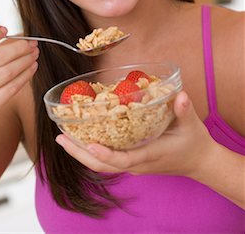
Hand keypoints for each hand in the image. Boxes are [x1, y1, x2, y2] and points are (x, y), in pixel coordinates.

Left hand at [55, 91, 213, 177]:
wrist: (200, 162)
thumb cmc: (194, 143)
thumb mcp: (191, 125)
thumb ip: (184, 109)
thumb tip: (180, 95)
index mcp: (150, 155)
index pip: (124, 160)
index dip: (106, 154)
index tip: (89, 145)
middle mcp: (138, 164)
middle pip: (104, 165)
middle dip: (81, 154)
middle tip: (61, 138)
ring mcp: (134, 165)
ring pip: (103, 165)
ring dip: (82, 153)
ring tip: (63, 139)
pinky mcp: (133, 161)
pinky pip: (108, 160)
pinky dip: (92, 151)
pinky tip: (81, 139)